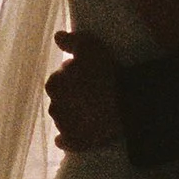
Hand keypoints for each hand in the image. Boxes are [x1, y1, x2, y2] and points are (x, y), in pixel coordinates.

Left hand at [47, 30, 124, 151]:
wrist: (125, 105)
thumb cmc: (106, 73)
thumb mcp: (91, 46)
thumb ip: (71, 40)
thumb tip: (57, 36)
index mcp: (54, 83)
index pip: (59, 79)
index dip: (74, 77)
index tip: (89, 77)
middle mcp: (53, 106)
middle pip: (61, 99)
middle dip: (73, 96)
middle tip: (93, 93)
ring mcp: (64, 127)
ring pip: (64, 119)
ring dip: (73, 115)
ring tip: (93, 112)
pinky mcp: (75, 142)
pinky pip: (66, 141)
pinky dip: (69, 138)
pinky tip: (79, 135)